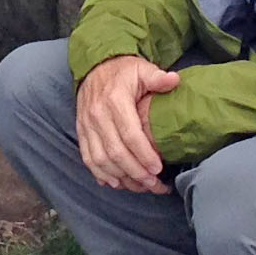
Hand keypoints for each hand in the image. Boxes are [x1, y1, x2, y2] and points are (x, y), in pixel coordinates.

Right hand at [75, 54, 180, 193]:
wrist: (94, 66)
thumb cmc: (123, 71)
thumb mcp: (142, 69)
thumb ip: (157, 77)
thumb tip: (174, 80)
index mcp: (115, 100)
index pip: (130, 134)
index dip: (144, 154)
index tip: (158, 168)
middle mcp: (98, 115)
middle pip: (116, 152)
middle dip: (135, 172)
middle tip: (153, 184)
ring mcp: (87, 125)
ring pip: (101, 160)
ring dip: (120, 177)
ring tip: (139, 187)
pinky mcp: (81, 132)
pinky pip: (88, 158)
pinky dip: (101, 174)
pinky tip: (116, 183)